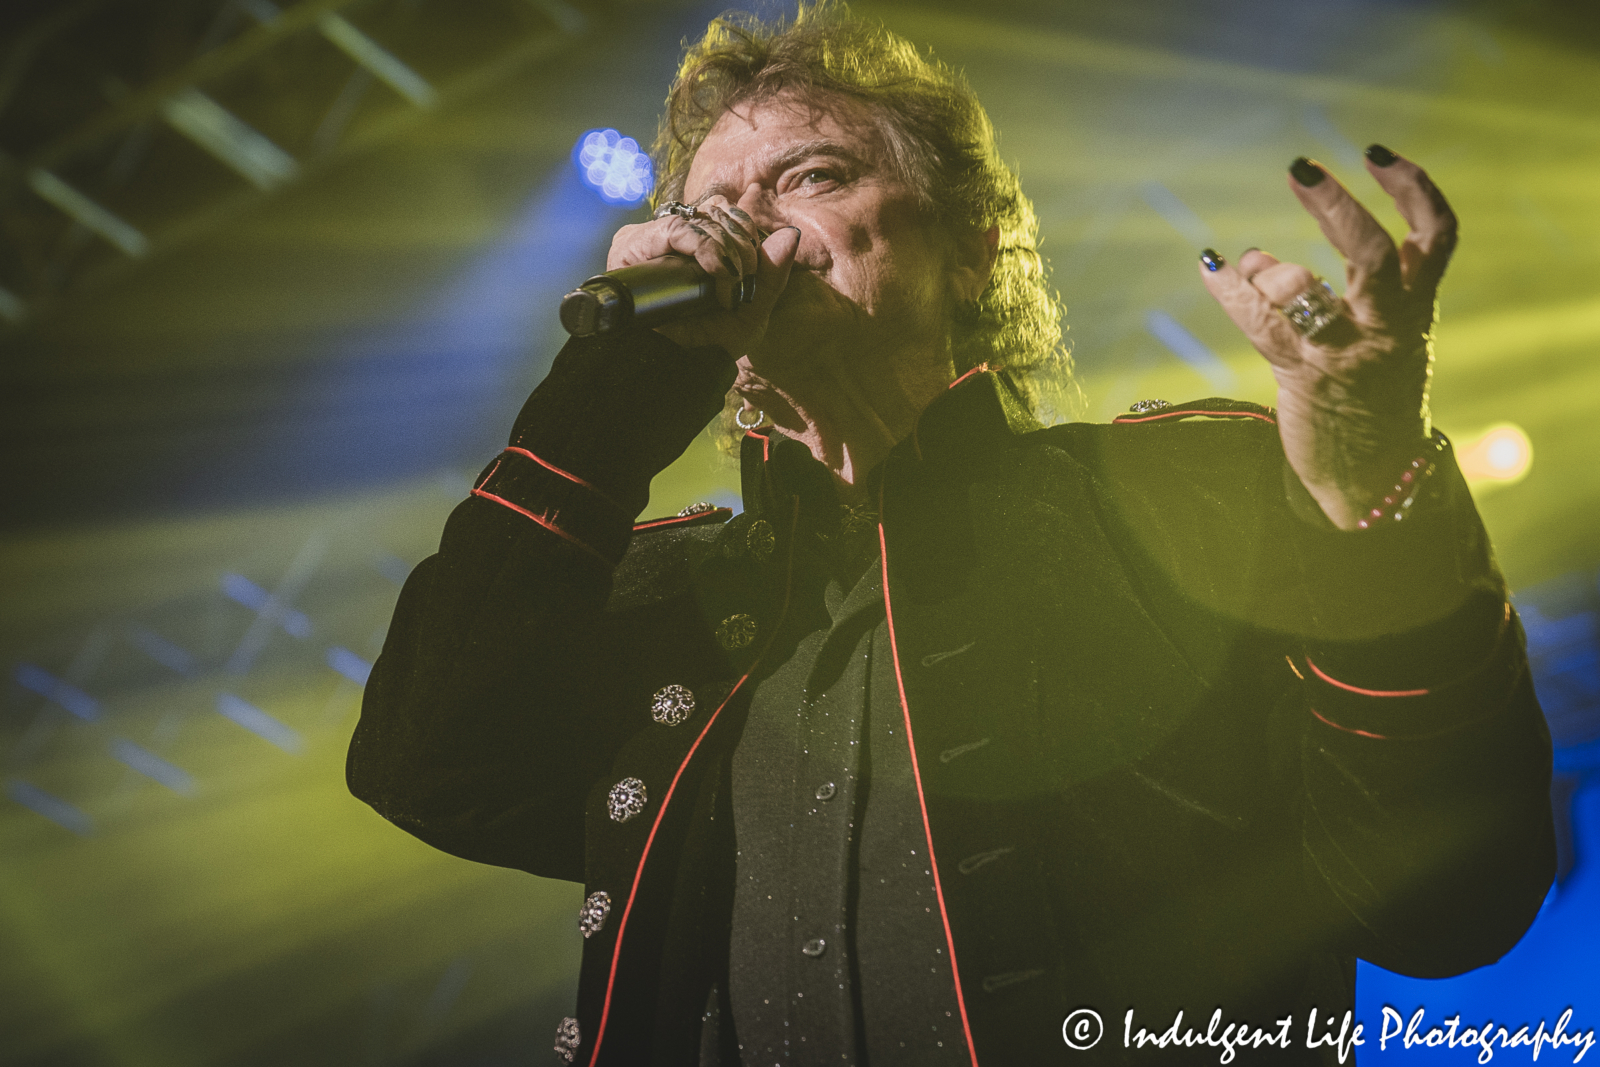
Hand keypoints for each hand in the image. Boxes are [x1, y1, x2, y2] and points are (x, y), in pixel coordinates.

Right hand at [607, 197, 800, 358]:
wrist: (677, 367)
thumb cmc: (711, 342)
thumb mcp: (753, 309)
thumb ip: (773, 273)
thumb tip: (791, 233)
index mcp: (699, 246)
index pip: (725, 212)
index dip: (746, 227)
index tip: (754, 264)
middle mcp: (673, 239)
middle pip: (716, 212)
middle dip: (741, 242)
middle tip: (743, 278)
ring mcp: (651, 241)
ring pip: (700, 219)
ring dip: (726, 247)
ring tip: (731, 282)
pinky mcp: (632, 247)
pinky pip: (677, 230)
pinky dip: (706, 247)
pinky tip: (717, 272)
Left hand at [1198, 148, 1456, 529]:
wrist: (1373, 480)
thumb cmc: (1370, 398)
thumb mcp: (1375, 339)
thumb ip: (1330, 292)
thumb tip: (1251, 253)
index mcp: (1415, 310)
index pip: (1434, 237)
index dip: (1414, 188)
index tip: (1377, 154)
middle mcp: (1387, 327)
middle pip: (1372, 254)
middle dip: (1335, 207)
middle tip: (1300, 170)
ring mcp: (1345, 354)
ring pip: (1306, 292)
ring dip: (1268, 267)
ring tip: (1240, 264)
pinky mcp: (1304, 379)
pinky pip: (1261, 325)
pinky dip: (1230, 291)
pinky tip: (1208, 268)